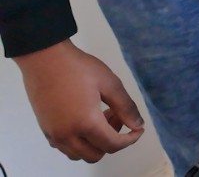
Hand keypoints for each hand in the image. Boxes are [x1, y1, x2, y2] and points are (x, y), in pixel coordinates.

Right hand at [16, 40, 143, 161]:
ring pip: (79, 154)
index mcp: (86, 124)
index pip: (112, 145)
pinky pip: (64, 147)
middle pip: (95, 154)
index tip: (138, 129)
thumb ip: (126, 107)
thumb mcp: (110, 84)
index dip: (130, 140)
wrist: (45, 59)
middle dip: (112, 141)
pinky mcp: (45, 129)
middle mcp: (67, 135)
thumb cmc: (79, 68)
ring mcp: (53, 134)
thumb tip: (137, 125)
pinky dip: (78, 142)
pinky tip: (83, 120)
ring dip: (94, 143)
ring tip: (101, 117)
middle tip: (116, 117)